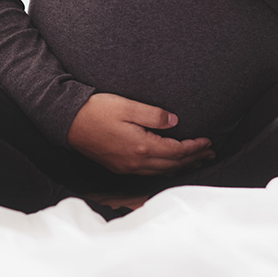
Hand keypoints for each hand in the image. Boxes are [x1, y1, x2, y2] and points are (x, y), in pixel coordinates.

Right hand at [66, 93, 213, 174]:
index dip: (194, 147)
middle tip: (209, 153)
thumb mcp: (127, 105)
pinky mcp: (119, 166)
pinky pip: (149, 172)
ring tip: (196, 160)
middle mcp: (136, 162)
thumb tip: (175, 122)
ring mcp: (127, 166)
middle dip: (193, 158)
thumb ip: (153, 115)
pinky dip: (165, 169)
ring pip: (162, 171)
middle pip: (172, 164)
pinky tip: (169, 166)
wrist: (68, 122)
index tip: (207, 141)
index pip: (176, 151)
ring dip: (181, 166)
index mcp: (141, 146)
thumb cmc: (96, 110)